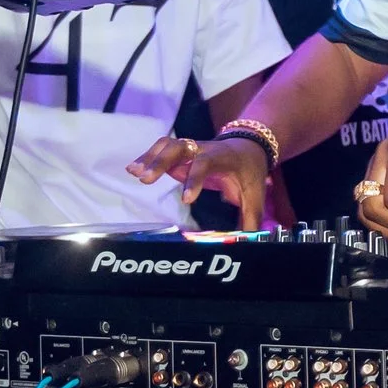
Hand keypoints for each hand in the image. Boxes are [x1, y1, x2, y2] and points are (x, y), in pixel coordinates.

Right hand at [126, 134, 273, 228]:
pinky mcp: (183, 150)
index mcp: (223, 159)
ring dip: (150, 157)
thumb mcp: (255, 196)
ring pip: (168, 145)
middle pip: (181, 147)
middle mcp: (204, 148)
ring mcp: (192, 147)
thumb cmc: (250, 173)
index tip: (186, 200)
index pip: (206, 164)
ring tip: (133, 172)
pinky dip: (147, 156)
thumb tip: (248, 243)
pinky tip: (132, 168)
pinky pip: (163, 148)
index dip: (194, 179)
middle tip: (145, 179)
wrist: (249, 146)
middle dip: (161, 161)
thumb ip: (251, 220)